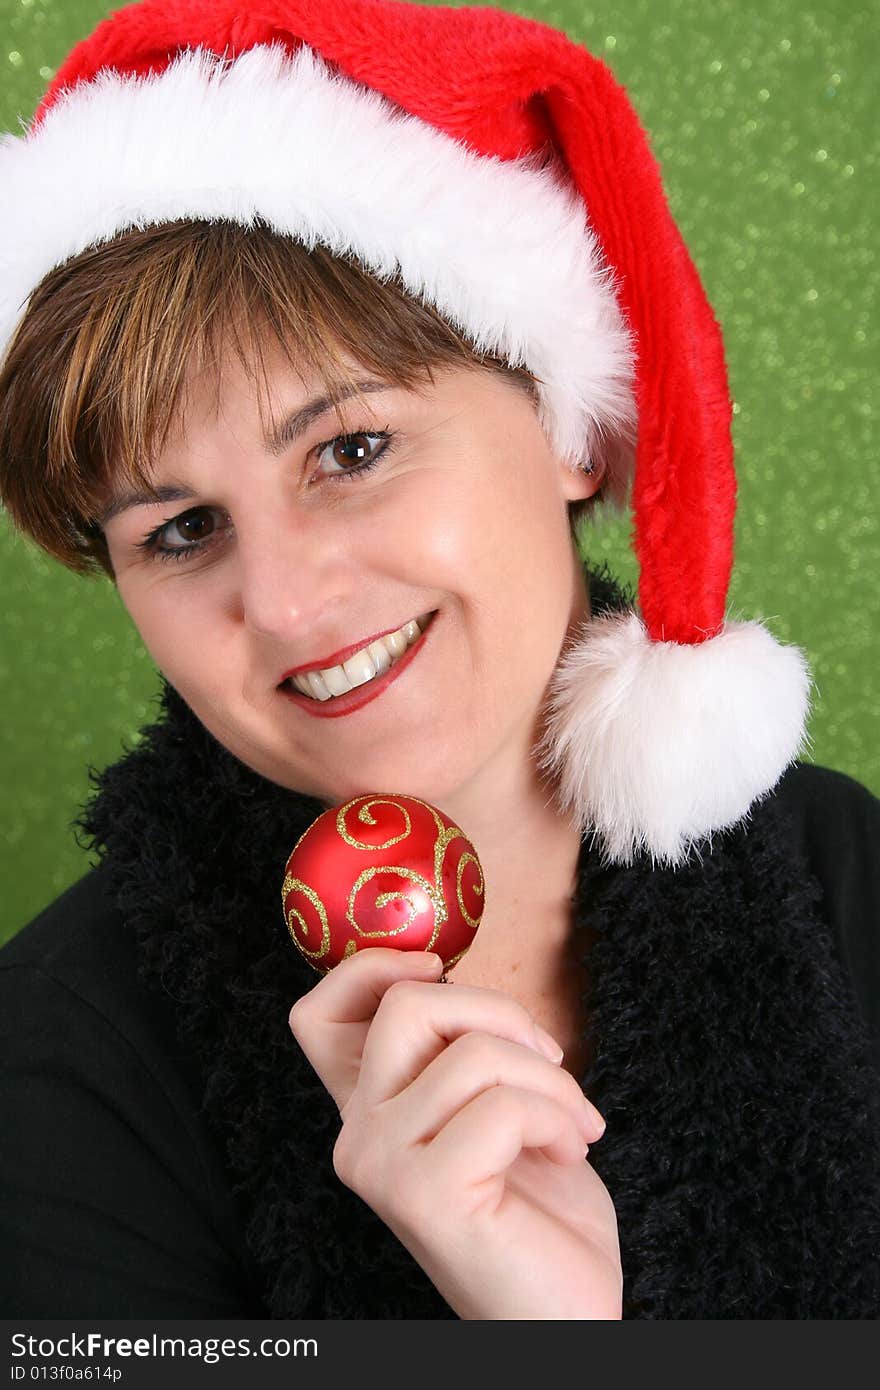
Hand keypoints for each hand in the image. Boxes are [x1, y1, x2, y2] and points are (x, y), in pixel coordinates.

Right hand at [288, 949, 620, 1318]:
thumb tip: (447, 975)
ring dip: (552, 1080)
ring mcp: (383, 1166)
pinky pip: (503, 1106)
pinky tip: (570, 1153)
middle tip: (548, 1060)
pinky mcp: (425, 1195)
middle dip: (499, 1012)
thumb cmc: (538, 1209)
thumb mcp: (489, 1107)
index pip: (318, 1016)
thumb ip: (455, 1052)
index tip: (441, 970)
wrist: (565, 1314)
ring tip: (574, 1123)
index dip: (371, 968)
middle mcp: (358, 1138)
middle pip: (407, 1005)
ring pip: (473, 1053)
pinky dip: (559, 1118)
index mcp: (370, 1112)